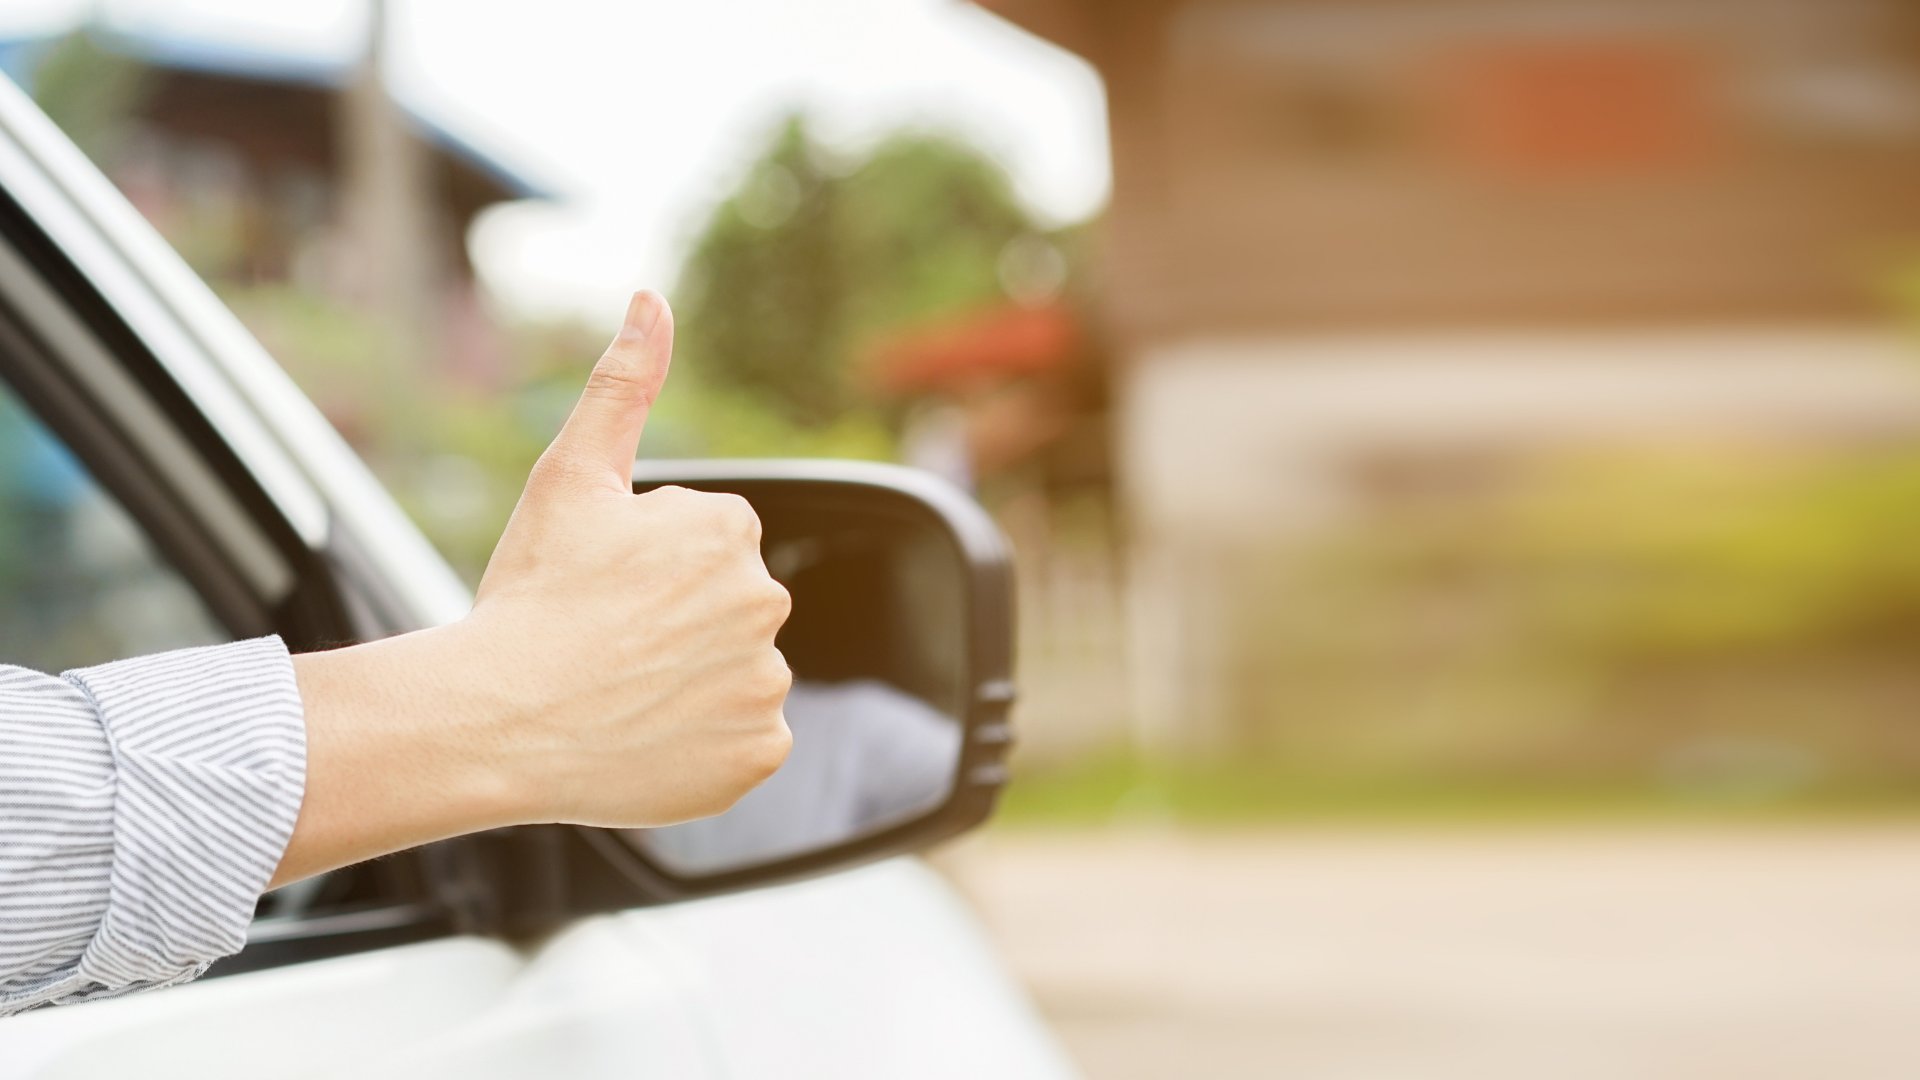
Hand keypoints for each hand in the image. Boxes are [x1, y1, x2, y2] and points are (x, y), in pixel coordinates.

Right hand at [467, 289, 792, 826]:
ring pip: (731, 675)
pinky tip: (644, 738)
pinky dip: (703, 745)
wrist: (495, 720)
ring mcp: (765, 683)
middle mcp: (765, 602)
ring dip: (688, 683)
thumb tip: (652, 298)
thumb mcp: (570, 476)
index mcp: (729, 531)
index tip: (599, 590)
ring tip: (617, 694)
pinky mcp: (759, 753)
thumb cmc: (529, 595)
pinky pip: (742, 742)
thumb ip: (623, 384)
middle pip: (723, 608)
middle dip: (674, 622)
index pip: (706, 545)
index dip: (646, 569)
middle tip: (602, 644)